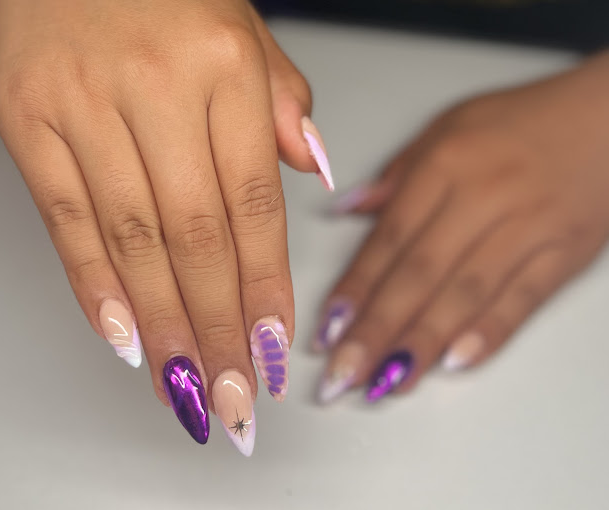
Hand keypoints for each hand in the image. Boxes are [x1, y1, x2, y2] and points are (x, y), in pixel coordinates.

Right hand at [0, 0, 332, 453]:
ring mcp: (85, 106)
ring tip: (186, 387)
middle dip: (218, 330)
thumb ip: (282, 106)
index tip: (273, 352)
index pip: (254, 207)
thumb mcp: (248, 34)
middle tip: (233, 397)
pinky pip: (65, 220)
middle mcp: (157, 90)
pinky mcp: (26, 119)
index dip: (264, 289)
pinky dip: (94, 286)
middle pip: (196, 239)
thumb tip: (308, 173)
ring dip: (163, 326)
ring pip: (133, 241)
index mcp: (224, 70)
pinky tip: (123, 338)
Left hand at [316, 51, 608, 403]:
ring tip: (385, 382)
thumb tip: (347, 209)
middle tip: (342, 375)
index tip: (327, 330)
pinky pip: (523, 300)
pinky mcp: (565, 253)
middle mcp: (482, 198)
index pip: (389, 239)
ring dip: (421, 343)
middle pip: (419, 275)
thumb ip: (396, 174)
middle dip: (376, 331)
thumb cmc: (521, 121)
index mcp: (445, 164)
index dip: (355, 290)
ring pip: (465, 295)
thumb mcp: (447, 127)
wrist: (608, 118)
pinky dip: (489, 333)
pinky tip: (454, 363)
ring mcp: (528, 228)